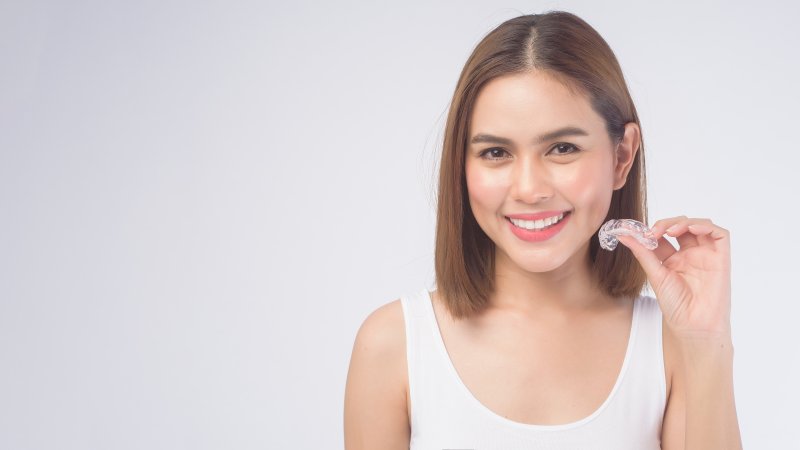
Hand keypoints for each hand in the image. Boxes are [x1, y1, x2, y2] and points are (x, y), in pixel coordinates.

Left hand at [616, 216, 731, 340]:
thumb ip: (642, 252)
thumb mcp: (655, 274)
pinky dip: (706, 226)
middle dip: (667, 223)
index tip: (639, 233)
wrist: (692, 324)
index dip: (653, 229)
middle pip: (681, 226)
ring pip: (700, 226)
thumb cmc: (675, 304)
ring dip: (684, 222)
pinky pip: (720, 235)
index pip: (664, 235)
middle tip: (653, 232)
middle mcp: (690, 254)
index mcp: (673, 259)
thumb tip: (622, 235)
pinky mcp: (721, 258)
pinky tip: (691, 229)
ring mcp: (706, 255)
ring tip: (669, 231)